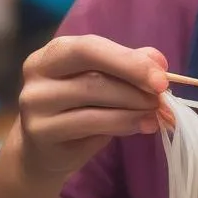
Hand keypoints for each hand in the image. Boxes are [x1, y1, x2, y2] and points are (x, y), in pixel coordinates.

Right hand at [17, 36, 175, 179]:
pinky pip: (90, 124)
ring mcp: (35, 104)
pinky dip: (124, 123)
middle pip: (92, 75)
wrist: (44, 149)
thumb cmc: (79, 108)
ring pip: (94, 100)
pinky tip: (143, 125)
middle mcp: (37, 74)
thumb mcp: (104, 81)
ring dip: (134, 106)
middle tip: (162, 96)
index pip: (91, 48)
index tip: (162, 77)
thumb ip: (128, 66)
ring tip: (156, 111)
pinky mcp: (40, 132)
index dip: (129, 61)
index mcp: (53, 53)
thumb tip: (159, 62)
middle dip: (135, 84)